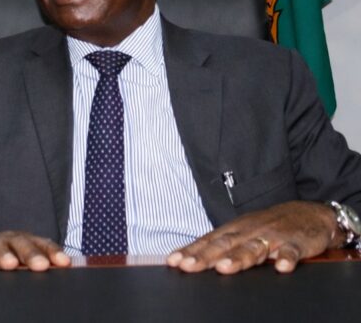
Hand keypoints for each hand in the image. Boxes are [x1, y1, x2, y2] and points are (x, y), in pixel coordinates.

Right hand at [0, 231, 70, 271]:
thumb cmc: (7, 256)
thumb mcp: (24, 259)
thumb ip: (40, 263)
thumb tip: (65, 269)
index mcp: (27, 242)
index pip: (43, 245)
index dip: (53, 253)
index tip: (63, 263)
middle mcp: (11, 239)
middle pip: (22, 244)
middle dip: (31, 254)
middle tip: (40, 265)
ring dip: (4, 254)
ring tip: (9, 264)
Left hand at [167, 200, 338, 274]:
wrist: (309, 214)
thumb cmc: (268, 226)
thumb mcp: (242, 233)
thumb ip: (220, 246)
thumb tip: (190, 259)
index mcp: (234, 230)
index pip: (208, 241)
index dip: (190, 251)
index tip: (172, 261)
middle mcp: (249, 231)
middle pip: (224, 244)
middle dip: (205, 256)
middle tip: (188, 266)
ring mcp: (273, 236)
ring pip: (254, 248)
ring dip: (239, 258)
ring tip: (224, 267)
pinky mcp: (296, 243)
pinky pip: (292, 251)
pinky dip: (287, 258)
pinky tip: (281, 267)